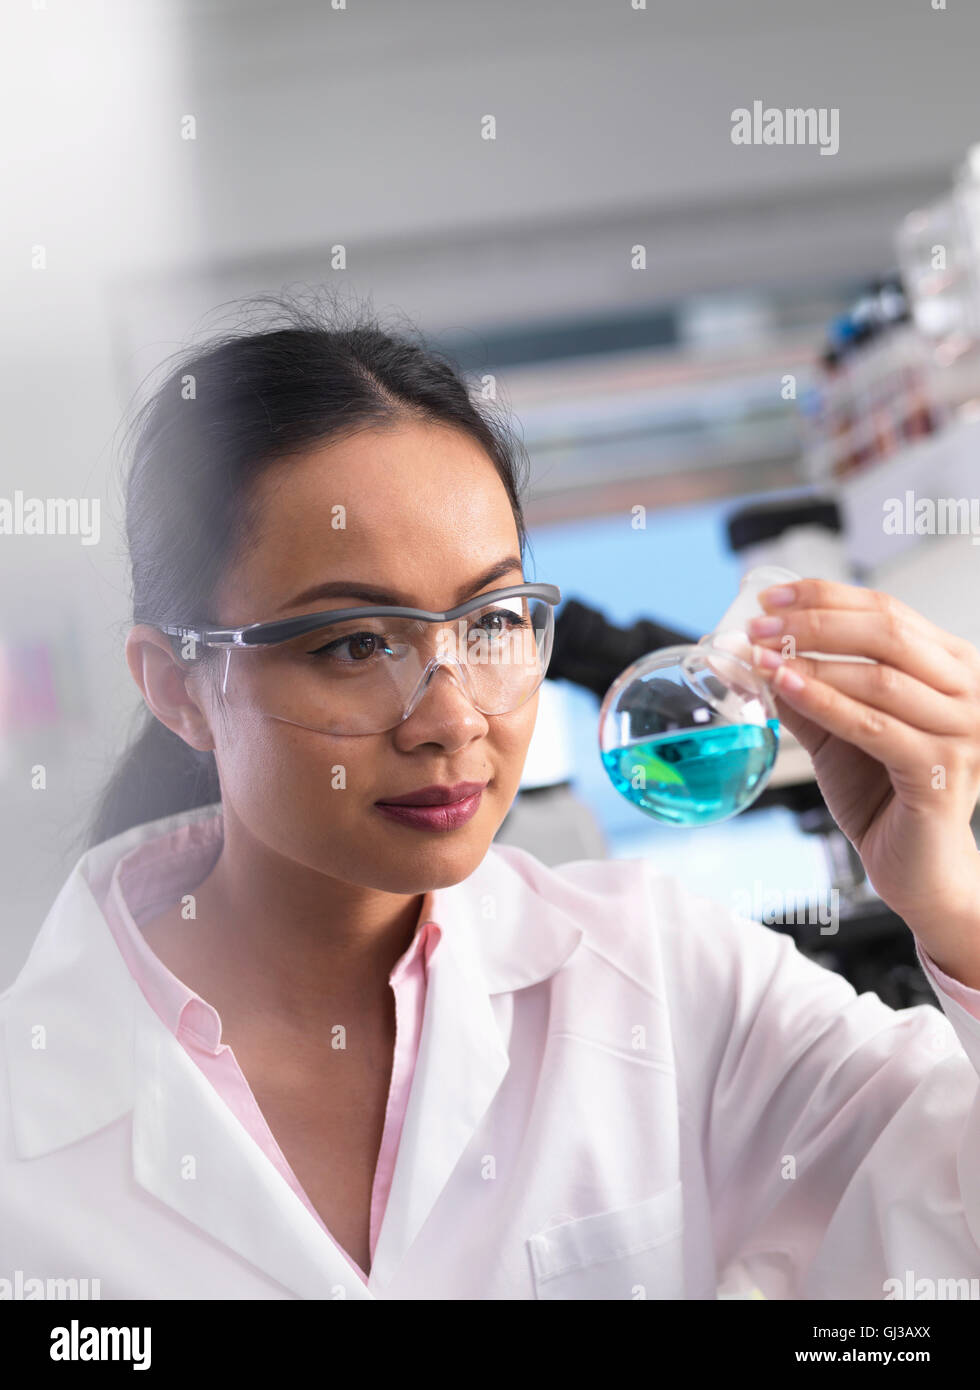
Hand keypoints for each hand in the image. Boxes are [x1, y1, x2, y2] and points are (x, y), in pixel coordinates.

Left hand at [745, 578, 979, 982]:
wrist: (916, 866)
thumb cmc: (885, 794)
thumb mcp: (839, 730)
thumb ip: (808, 690)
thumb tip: (759, 652)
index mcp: (950, 665)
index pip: (887, 611)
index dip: (826, 597)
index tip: (772, 596)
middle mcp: (967, 690)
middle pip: (885, 634)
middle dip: (814, 623)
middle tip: (760, 625)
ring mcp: (961, 730)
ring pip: (878, 678)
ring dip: (811, 662)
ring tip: (761, 656)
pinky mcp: (941, 770)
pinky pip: (872, 726)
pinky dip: (824, 702)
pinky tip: (785, 688)